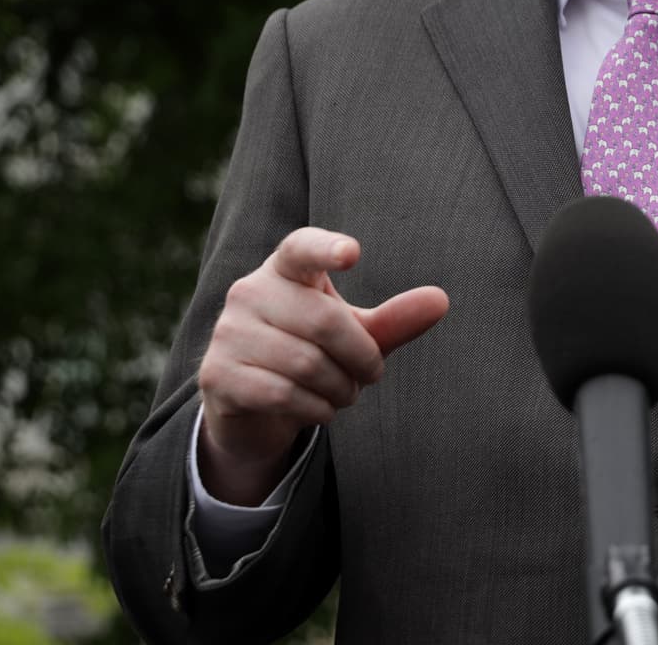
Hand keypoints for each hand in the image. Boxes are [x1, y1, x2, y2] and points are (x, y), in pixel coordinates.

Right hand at [195, 227, 448, 504]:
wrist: (255, 405)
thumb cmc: (314, 353)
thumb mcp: (357, 335)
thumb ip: (395, 320)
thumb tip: (441, 300)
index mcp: (285, 268)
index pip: (302, 247)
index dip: (326, 248)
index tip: (352, 254)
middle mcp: (249, 291)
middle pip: (324, 321)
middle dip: (361, 357)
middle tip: (371, 375)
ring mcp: (227, 333)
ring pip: (305, 363)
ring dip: (340, 389)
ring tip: (345, 393)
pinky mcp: (216, 375)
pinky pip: (281, 394)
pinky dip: (316, 409)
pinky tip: (321, 410)